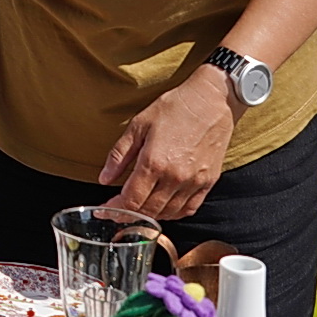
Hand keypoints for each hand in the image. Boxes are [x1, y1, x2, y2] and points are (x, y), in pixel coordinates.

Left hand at [98, 70, 236, 219]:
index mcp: (154, 162)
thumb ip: (119, 155)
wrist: (212, 101)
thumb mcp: (138, 125)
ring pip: (168, 213)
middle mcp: (175, 177)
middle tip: (117, 209)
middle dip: (129, 214)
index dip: (114, 209)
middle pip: (148, 211)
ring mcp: (194, 182)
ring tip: (138, 208)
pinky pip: (189, 209)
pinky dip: (173, 213)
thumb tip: (104, 178)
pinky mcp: (208, 182)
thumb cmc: (174, 108)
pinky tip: (163, 207)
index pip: (131, 200)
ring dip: (150, 215)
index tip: (104, 210)